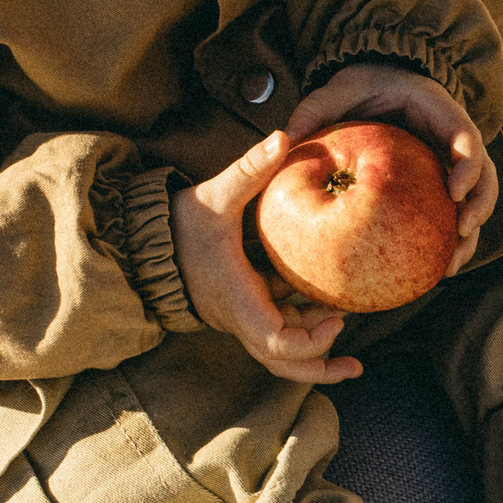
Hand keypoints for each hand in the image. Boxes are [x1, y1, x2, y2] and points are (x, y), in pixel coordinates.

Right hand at [170, 140, 360, 384]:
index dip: (309, 342)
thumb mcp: (216, 195)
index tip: (337, 320)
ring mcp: (242, 315)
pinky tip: (330, 305)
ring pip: (281, 348)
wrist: (144, 242)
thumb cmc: (179, 224)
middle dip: (319, 367)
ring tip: (351, 326)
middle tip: (357, 366)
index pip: (275, 342)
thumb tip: (281, 136)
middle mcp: (240, 316)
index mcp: (237, 299)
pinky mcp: (244, 305)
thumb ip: (249, 169)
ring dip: (315, 344)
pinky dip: (303, 321)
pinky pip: (278, 325)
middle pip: (282, 363)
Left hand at [286, 62, 497, 278]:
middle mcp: (452, 140)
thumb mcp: (342, 88)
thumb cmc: (363, 86)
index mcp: (439, 112)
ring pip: (474, 201)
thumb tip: (288, 137)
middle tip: (462, 234)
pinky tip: (427, 271)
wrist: (379, 84)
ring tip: (449, 267)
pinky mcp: (439, 185)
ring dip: (469, 236)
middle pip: (484, 176)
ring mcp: (450, 165)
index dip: (468, 166)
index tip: (453, 192)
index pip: (467, 138)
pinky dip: (444, 242)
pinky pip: (449, 214)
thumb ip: (319, 107)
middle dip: (479, 206)